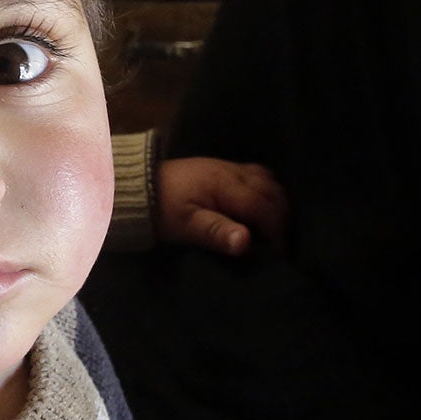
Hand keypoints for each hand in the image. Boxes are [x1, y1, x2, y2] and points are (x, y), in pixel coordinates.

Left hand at [157, 157, 287, 256]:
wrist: (138, 186)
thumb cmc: (162, 209)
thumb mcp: (186, 226)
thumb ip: (217, 232)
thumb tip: (246, 242)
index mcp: (225, 185)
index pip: (264, 206)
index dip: (277, 230)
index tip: (278, 253)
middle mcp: (233, 171)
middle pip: (272, 191)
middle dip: (282, 217)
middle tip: (279, 244)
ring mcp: (230, 166)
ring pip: (269, 180)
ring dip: (277, 203)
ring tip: (274, 229)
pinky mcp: (225, 168)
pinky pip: (259, 175)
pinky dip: (268, 192)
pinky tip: (262, 209)